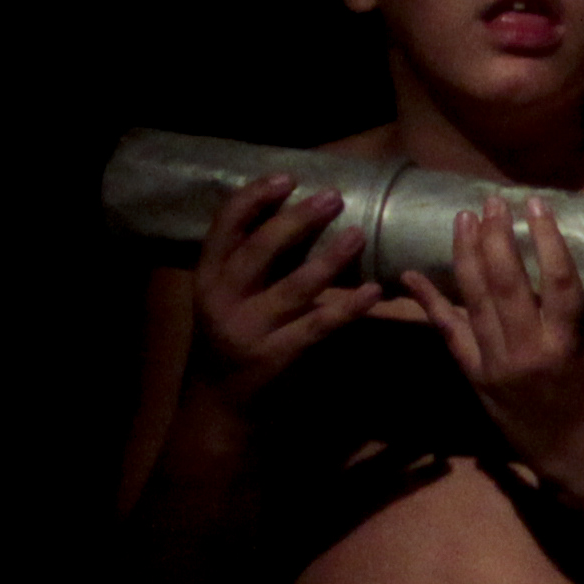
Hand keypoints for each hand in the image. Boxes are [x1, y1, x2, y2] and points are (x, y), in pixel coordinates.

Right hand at [190, 173, 380, 403]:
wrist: (220, 405)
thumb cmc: (235, 338)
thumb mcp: (228, 296)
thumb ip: (251, 261)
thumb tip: (292, 211)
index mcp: (208, 277)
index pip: (224, 227)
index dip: (253, 199)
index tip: (287, 177)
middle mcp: (221, 300)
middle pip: (259, 250)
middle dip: (296, 220)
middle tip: (334, 197)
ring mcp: (248, 330)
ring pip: (293, 287)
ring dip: (330, 259)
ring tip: (359, 234)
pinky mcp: (276, 357)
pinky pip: (318, 326)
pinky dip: (348, 307)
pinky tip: (375, 291)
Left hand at [402, 194, 583, 484]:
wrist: (580, 452)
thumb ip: (568, 314)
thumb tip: (546, 272)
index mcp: (568, 341)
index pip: (558, 279)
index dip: (546, 238)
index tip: (536, 205)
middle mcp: (528, 349)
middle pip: (507, 282)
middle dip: (496, 237)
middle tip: (491, 202)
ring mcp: (496, 363)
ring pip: (474, 299)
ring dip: (466, 255)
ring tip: (463, 220)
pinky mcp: (475, 376)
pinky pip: (449, 332)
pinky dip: (431, 302)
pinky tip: (413, 275)